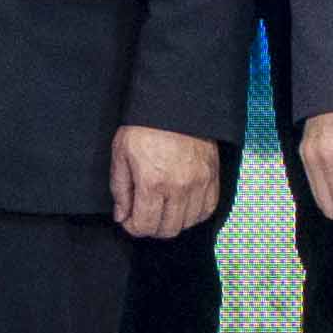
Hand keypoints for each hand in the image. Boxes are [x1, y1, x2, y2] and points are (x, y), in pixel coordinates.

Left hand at [108, 123, 226, 238]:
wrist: (173, 103)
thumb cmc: (144, 125)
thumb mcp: (121, 154)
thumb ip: (120, 189)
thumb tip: (121, 215)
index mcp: (152, 182)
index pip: (145, 225)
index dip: (133, 228)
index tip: (129, 220)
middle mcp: (179, 187)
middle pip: (168, 229)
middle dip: (151, 228)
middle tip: (143, 216)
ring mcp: (199, 183)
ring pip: (188, 223)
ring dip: (173, 222)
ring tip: (162, 209)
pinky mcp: (212, 176)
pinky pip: (207, 209)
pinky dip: (194, 214)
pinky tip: (182, 206)